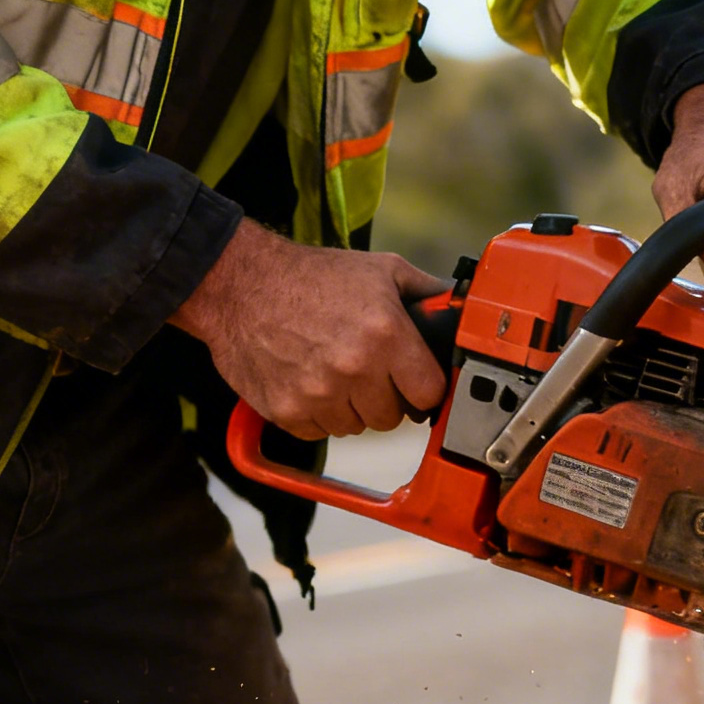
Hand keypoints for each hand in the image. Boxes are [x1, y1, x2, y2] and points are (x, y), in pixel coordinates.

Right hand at [171, 219, 449, 439]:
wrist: (240, 283)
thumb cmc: (312, 276)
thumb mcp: (382, 270)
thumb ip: (428, 294)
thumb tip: (462, 311)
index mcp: (386, 335)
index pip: (429, 394)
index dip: (423, 388)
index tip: (413, 380)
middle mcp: (355, 368)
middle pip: (394, 417)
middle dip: (387, 398)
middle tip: (369, 371)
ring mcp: (319, 394)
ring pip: (357, 427)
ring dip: (352, 408)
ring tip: (335, 372)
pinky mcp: (287, 410)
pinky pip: (319, 432)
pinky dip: (317, 415)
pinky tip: (309, 381)